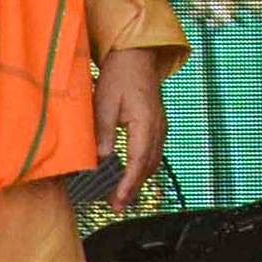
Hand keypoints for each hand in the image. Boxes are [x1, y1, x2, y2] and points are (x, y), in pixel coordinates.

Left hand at [89, 55, 169, 212]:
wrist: (137, 55)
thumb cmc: (119, 75)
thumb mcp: (104, 102)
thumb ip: (103, 131)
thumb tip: (101, 158)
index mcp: (146, 123)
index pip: (138, 162)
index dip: (128, 185)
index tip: (117, 202)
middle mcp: (158, 128)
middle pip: (149, 167)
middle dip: (134, 189)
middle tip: (116, 206)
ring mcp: (160, 126)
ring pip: (153, 161)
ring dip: (139, 179)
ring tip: (122, 195)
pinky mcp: (157, 123)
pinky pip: (154, 151)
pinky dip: (143, 166)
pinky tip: (131, 173)